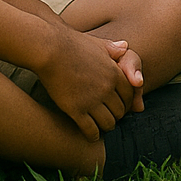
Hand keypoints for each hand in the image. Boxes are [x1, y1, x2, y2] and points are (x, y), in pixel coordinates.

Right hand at [36, 25, 137, 140]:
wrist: (51, 49)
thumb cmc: (72, 44)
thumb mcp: (97, 43)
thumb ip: (113, 49)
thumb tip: (125, 47)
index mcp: (115, 73)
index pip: (130, 95)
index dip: (127, 103)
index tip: (121, 107)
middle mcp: (107, 88)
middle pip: (121, 110)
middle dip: (117, 116)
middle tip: (111, 118)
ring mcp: (92, 100)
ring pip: (108, 122)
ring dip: (106, 127)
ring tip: (101, 128)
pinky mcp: (76, 109)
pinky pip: (90, 129)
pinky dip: (93, 135)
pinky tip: (91, 136)